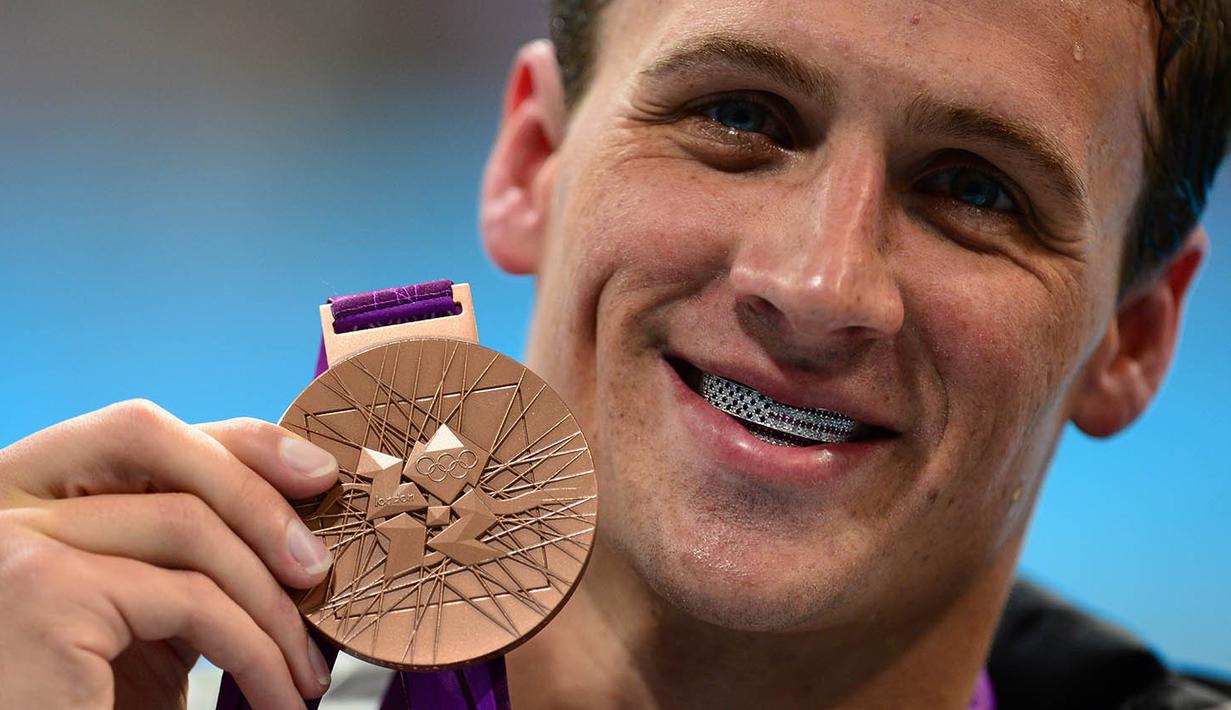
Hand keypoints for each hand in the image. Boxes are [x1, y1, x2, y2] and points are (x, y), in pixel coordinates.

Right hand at [0, 400, 340, 709]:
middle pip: (163, 452)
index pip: (141, 432)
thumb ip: (182, 554)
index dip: (240, 442)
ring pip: (189, 526)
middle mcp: (3, 495)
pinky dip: (255, 651)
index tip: (316, 474)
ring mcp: (17, 537)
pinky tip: (276, 693)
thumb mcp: (142, 612)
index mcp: (25, 490)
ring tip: (305, 670)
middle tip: (321, 572)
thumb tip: (289, 518)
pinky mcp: (44, 590)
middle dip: (262, 504)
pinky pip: (192, 598)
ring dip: (272, 605)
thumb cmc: (88, 704)